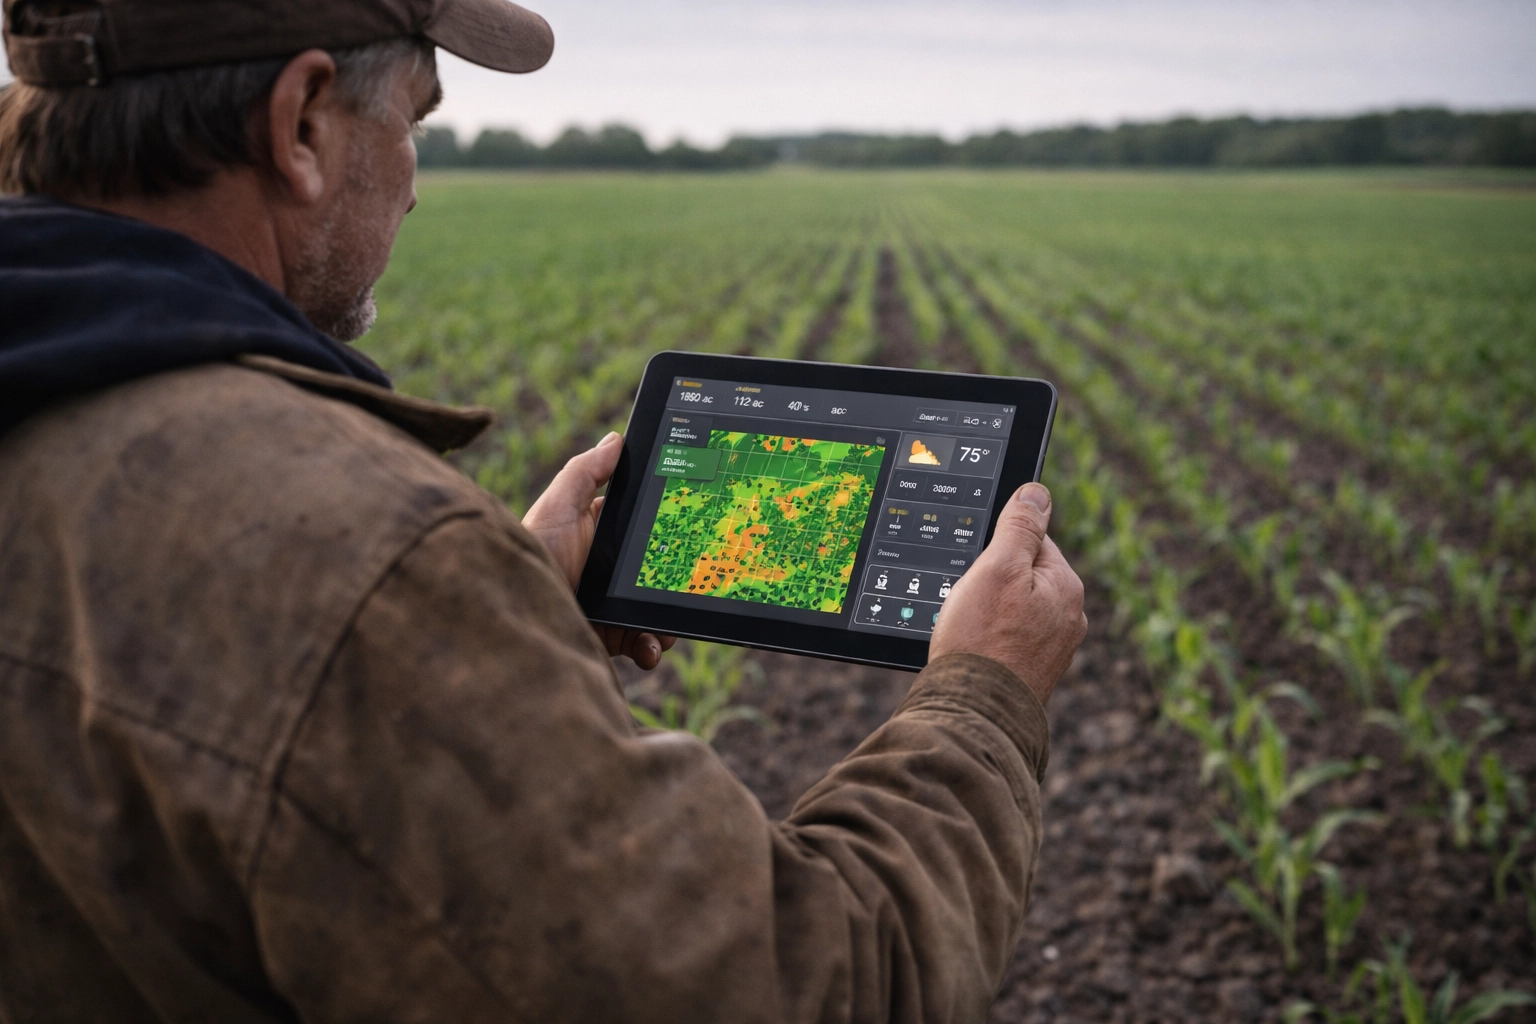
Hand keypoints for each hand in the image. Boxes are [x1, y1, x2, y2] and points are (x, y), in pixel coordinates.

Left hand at [522, 432, 676, 669]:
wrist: (515, 612)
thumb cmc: (535, 551)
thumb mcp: (559, 505)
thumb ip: (587, 471)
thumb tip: (617, 439)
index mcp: (599, 535)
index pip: (644, 528)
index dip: (669, 532)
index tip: (689, 534)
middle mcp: (606, 570)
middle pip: (657, 572)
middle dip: (675, 582)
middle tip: (687, 586)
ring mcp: (609, 605)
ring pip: (655, 610)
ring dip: (668, 621)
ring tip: (667, 627)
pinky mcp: (608, 637)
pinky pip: (641, 644)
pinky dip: (651, 648)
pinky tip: (649, 648)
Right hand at [929, 482, 1086, 704]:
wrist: (973, 713)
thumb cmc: (982, 640)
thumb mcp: (997, 567)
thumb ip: (1019, 526)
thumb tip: (1037, 491)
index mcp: (1066, 587)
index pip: (1032, 541)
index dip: (995, 549)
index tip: (977, 570)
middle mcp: (1069, 618)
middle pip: (1021, 575)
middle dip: (991, 582)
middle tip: (970, 603)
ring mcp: (1053, 649)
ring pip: (1013, 608)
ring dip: (989, 612)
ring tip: (970, 630)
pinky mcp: (1034, 672)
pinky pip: (1008, 639)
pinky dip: (990, 640)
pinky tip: (975, 651)